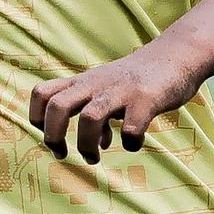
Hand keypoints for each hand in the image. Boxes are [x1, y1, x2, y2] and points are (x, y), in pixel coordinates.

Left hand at [29, 46, 197, 163]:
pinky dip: (130, 143)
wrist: (176, 56)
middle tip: (63, 154)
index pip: (42, 93)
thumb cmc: (138, 79)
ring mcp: (121, 91)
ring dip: (86, 145)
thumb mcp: (108, 90)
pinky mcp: (146, 100)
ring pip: (90, 118)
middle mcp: (96, 85)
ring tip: (94, 158)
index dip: (37, 119)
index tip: (53, 138)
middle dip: (53, 136)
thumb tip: (98, 142)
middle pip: (57, 106)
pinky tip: (134, 143)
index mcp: (83, 83)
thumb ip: (96, 111)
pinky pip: (132, 128)